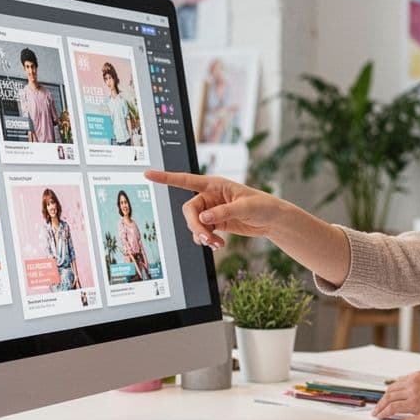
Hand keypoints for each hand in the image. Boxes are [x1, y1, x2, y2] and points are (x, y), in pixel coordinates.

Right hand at [143, 169, 287, 247]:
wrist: (271, 220)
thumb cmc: (262, 205)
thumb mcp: (244, 207)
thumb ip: (223, 212)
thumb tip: (204, 217)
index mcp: (214, 184)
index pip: (186, 180)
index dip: (166, 178)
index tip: (148, 174)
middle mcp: (209, 196)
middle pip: (189, 210)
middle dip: (195, 225)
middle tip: (206, 237)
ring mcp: (211, 211)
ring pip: (194, 224)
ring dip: (202, 236)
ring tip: (217, 244)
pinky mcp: (214, 223)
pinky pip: (202, 232)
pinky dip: (207, 240)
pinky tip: (218, 244)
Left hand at [372, 371, 419, 419]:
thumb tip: (409, 403)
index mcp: (418, 375)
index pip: (396, 384)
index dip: (387, 394)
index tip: (382, 401)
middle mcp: (414, 380)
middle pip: (390, 390)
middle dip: (381, 400)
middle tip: (376, 409)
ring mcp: (413, 390)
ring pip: (389, 397)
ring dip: (380, 406)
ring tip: (376, 414)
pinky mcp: (414, 401)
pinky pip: (393, 407)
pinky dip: (384, 412)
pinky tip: (381, 417)